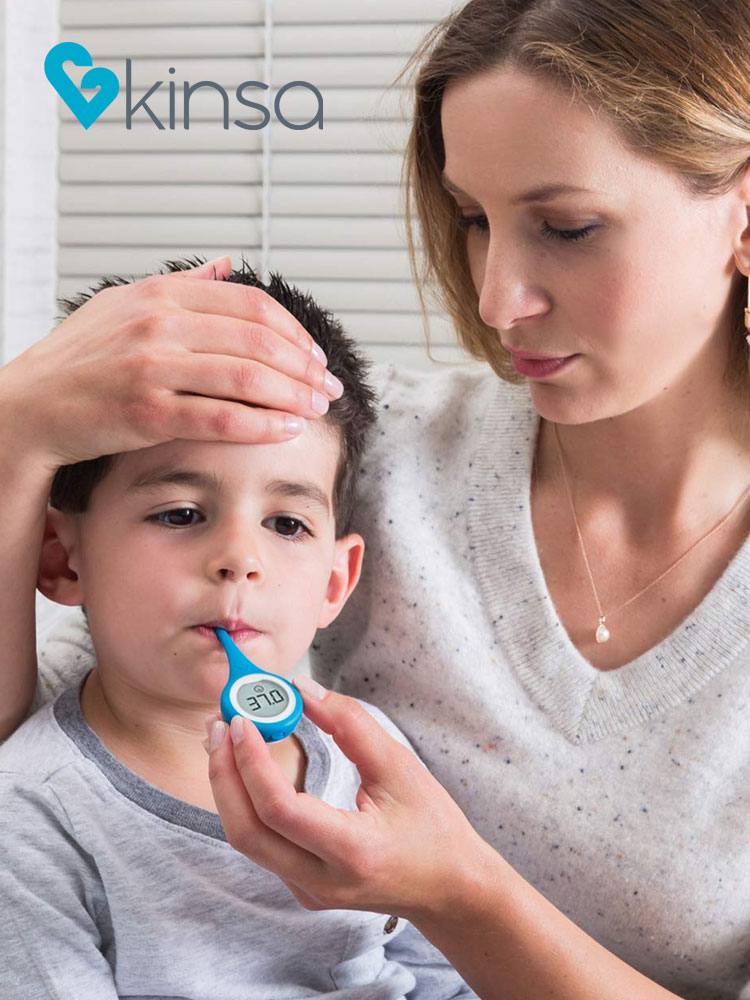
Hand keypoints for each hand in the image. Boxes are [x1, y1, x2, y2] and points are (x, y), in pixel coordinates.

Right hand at [0, 256, 340, 473]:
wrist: (31, 406)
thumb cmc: (79, 359)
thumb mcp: (125, 305)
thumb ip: (181, 284)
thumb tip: (226, 264)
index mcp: (161, 294)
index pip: (251, 305)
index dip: (294, 332)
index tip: (315, 356)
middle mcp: (160, 324)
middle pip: (259, 339)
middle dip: (304, 367)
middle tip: (328, 387)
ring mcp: (153, 366)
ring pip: (248, 377)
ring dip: (293, 395)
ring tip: (316, 409)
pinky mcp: (148, 411)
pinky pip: (222, 416)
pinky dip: (263, 424)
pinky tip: (287, 430)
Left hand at [206, 678, 489, 921]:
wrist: (449, 888)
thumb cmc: (432, 825)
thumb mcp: (400, 765)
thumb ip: (350, 724)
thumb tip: (302, 689)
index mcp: (353, 851)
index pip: (280, 809)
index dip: (252, 761)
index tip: (243, 719)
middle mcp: (323, 881)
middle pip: (247, 831)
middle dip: (225, 773)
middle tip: (220, 724)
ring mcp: (309, 892)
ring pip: (247, 841)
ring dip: (229, 787)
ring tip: (226, 740)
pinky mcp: (303, 890)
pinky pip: (262, 846)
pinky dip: (247, 804)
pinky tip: (248, 770)